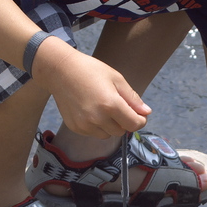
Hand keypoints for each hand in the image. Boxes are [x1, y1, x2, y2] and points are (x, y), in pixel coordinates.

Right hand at [34, 40, 150, 138]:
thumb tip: (146, 113)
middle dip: (123, 121)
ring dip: (110, 125)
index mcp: (110, 104)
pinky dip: (96, 126)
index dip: (140, 120)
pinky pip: (93, 133)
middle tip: (117, 106)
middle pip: (121, 131)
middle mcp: (98, 118)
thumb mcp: (116, 79)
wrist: (60, 71)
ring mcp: (85, 125)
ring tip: (102, 107)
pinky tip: (90, 110)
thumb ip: (132, 98)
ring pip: (107, 135)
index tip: (139, 114)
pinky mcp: (76, 128)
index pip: (134, 125)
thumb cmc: (90, 71)